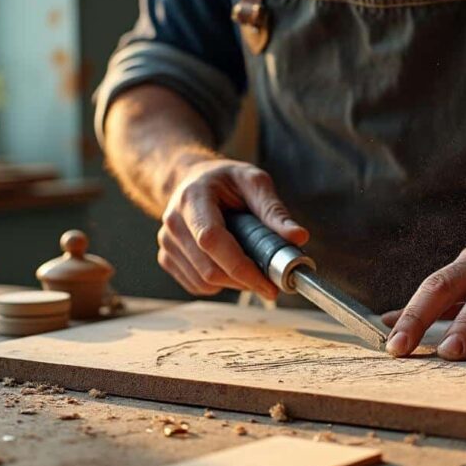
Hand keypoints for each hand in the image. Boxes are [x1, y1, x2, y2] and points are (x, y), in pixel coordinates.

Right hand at [157, 158, 308, 297]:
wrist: (191, 180)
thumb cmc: (224, 181)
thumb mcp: (253, 182)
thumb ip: (274, 210)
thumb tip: (298, 237)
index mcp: (193, 199)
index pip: (211, 240)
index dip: (241, 267)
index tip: (270, 284)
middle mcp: (173, 223)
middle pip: (209, 269)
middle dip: (245, 281)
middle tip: (272, 280)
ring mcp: (167, 243)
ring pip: (204, 282)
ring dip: (234, 284)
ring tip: (252, 267)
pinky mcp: (167, 258)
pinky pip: (197, 285)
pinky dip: (220, 284)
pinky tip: (230, 265)